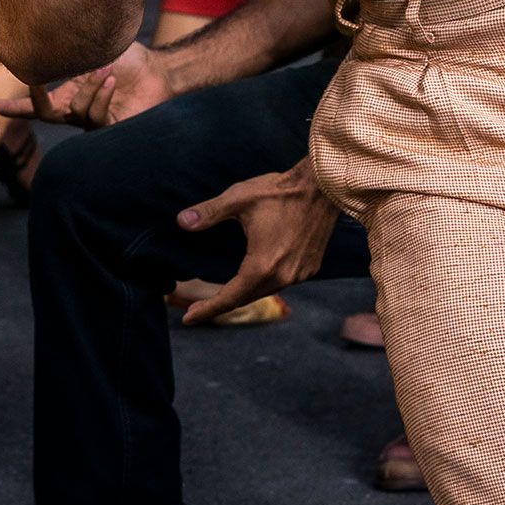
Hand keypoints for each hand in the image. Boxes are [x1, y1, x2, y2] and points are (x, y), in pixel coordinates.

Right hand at [0, 38, 177, 128]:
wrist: (158, 71)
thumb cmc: (129, 59)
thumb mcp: (95, 48)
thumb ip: (74, 48)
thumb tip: (55, 33)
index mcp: (68, 94)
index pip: (36, 105)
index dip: (14, 108)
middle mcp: (76, 110)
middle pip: (46, 114)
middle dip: (34, 101)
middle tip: (35, 83)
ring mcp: (92, 121)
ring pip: (75, 110)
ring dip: (89, 87)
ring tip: (107, 69)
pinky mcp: (110, 130)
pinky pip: (95, 117)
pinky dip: (102, 96)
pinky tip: (113, 82)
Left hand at [172, 163, 337, 322]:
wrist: (323, 186)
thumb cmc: (279, 190)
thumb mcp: (238, 198)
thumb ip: (209, 213)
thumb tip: (181, 222)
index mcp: (263, 265)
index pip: (230, 297)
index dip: (207, 309)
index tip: (188, 318)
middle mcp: (284, 276)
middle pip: (247, 298)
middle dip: (221, 305)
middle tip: (197, 309)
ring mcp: (300, 274)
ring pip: (265, 292)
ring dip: (243, 294)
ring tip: (222, 295)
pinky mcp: (310, 267)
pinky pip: (281, 283)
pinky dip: (264, 285)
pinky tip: (253, 278)